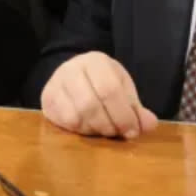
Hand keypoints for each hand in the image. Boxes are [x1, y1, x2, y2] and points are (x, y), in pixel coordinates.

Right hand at [40, 52, 158, 138]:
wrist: (73, 76)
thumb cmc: (102, 83)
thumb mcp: (123, 90)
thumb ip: (136, 109)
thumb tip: (148, 125)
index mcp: (96, 62)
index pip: (110, 89)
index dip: (123, 114)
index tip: (133, 131)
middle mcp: (72, 69)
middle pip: (91, 103)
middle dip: (109, 124)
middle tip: (118, 133)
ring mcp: (56, 83)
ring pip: (76, 114)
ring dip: (95, 129)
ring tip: (104, 129)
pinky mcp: (47, 99)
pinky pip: (64, 121)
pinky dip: (80, 130)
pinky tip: (88, 127)